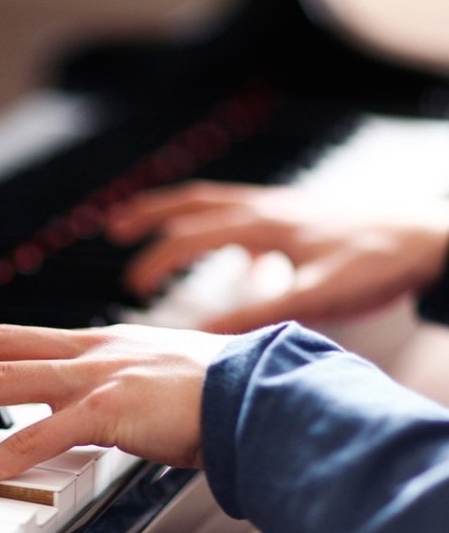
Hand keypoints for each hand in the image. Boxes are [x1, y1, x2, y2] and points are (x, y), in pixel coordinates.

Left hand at [0, 323, 231, 494]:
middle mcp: (89, 350)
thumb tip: (91, 406)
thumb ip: (115, 384)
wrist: (258, 393)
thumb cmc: (214, 391)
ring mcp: (96, 376)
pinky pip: (36, 437)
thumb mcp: (152, 375)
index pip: (16, 337)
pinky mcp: (109, 410)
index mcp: (98, 341)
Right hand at [107, 180, 448, 331]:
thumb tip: (204, 333)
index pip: (192, 235)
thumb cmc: (381, 261)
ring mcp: (282, 206)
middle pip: (192, 203)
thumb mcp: (316, 296)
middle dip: (149, 217)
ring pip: (215, 199)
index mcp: (264, 224)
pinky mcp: (297, 214)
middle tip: (115, 230)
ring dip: (176, 209)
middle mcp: (266, 207)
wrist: (432, 236)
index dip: (156, 260)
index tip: (132, 288)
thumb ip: (256, 314)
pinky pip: (244, 211)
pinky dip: (221, 224)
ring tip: (151, 221)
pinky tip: (228, 250)